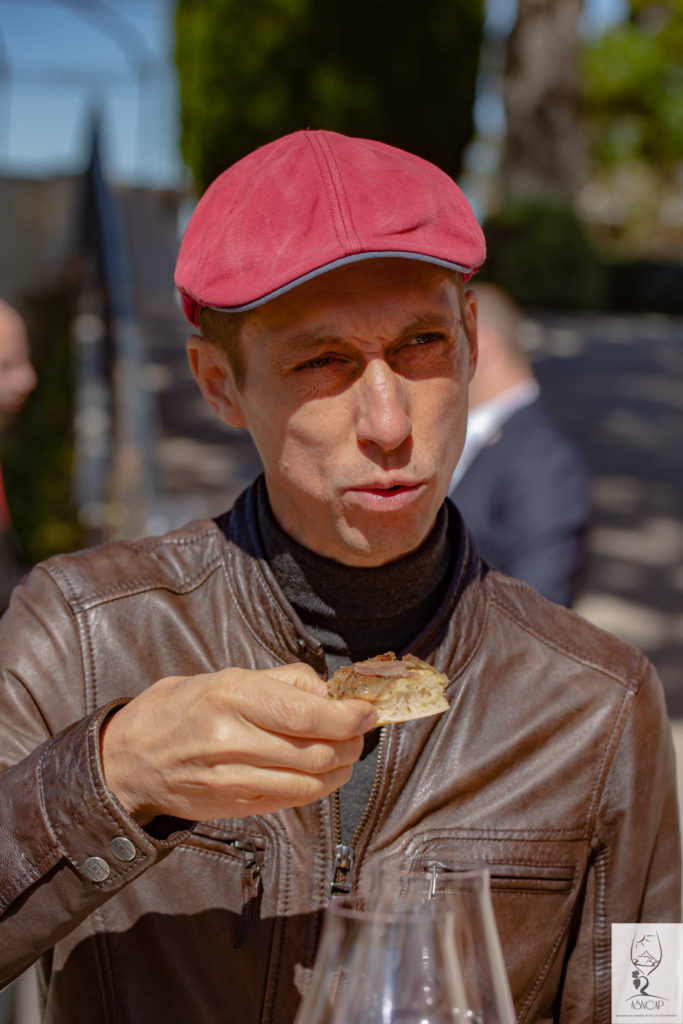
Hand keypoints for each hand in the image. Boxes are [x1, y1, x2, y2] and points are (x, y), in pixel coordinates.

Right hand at [100, 663, 375, 823]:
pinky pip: (293, 799)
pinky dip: (318, 786)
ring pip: (311, 780)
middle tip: (360, 730)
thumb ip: (283, 681)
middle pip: (317, 750)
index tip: (368, 711)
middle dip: (352, 741)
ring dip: (341, 767)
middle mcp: (232, 738)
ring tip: (346, 750)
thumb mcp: (228, 675)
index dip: (349, 716)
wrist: (132, 758)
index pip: (308, 712)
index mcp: (232, 695)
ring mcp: (232, 777)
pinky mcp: (235, 806)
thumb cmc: (184, 708)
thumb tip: (330, 691)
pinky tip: (321, 771)